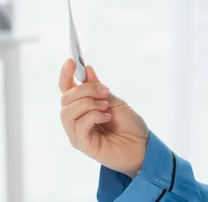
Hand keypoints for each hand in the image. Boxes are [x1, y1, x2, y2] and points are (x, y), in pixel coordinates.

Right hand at [59, 59, 148, 177]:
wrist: (142, 146)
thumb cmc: (129, 126)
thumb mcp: (115, 100)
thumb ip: (98, 88)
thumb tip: (86, 69)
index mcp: (82, 108)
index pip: (66, 90)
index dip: (66, 75)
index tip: (71, 61)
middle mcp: (76, 120)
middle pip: (65, 98)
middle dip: (84, 89)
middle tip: (105, 91)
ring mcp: (77, 133)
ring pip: (67, 111)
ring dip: (88, 103)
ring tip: (106, 106)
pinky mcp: (82, 144)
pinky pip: (79, 125)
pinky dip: (93, 116)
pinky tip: (107, 117)